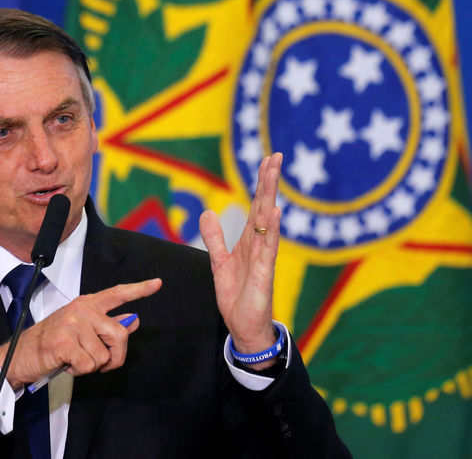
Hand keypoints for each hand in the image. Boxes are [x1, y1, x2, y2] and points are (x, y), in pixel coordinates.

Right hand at [0, 278, 161, 388]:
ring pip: (104, 356)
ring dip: (91, 366)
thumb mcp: (81, 331)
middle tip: (98, 363)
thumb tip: (133, 322)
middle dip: (115, 357)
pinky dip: (79, 371)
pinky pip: (89, 365)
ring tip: (72, 358)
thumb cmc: (52, 344)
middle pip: (120, 335)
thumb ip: (107, 326)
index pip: (117, 294)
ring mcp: (73, 324)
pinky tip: (65, 363)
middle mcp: (81, 310)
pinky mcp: (65, 341)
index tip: (158, 283)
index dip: (139, 289)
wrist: (19, 355)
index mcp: (86, 304)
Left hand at [199, 153, 281, 367]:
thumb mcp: (219, 263)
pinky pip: (268, 247)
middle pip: (264, 207)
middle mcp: (259, 245)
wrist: (244, 327)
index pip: (255, 207)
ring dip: (270, 196)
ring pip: (268, 221)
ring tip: (274, 173)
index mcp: (249, 242)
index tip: (268, 160)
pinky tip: (275, 211)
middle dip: (268, 182)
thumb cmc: (237, 296)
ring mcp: (264, 258)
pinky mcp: (264, 273)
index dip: (260, 184)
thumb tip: (208, 213)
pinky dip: (272, 229)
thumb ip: (214, 238)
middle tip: (276, 155)